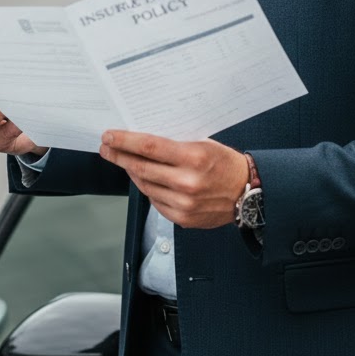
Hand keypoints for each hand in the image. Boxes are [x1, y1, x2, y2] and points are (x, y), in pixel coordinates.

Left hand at [99, 129, 248, 228]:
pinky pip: (155, 201)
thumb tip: (141, 140)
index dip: (124, 141)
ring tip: (123, 161)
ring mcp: (184, 203)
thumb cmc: (225, 163)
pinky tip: (144, 179)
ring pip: (145, 185)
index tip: (108, 137)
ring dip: (131, 172)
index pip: (148, 146)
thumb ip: (174, 143)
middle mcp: (187, 182)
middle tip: (106, 148)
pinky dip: (147, 189)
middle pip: (141, 167)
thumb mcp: (203, 143)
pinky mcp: (182, 218)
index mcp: (193, 157)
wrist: (248, 193)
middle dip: (119, 156)